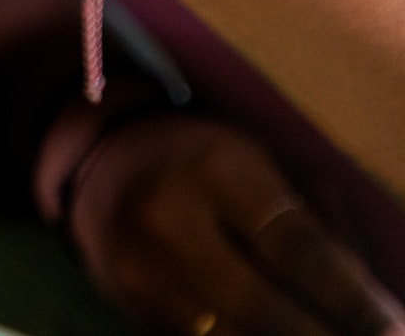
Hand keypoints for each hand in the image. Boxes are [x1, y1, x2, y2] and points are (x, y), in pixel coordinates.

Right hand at [68, 115, 404, 335]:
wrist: (102, 162)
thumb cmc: (207, 159)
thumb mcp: (271, 163)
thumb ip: (325, 223)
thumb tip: (370, 303)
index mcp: (214, 171)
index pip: (296, 249)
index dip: (353, 300)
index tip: (393, 328)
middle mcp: (168, 221)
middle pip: (262, 310)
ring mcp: (140, 273)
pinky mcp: (130, 309)